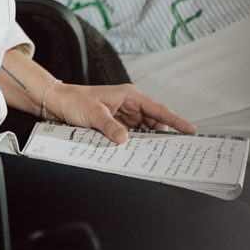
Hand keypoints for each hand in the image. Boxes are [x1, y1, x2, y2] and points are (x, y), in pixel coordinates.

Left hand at [48, 82, 196, 145]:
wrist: (59, 103)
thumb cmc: (75, 100)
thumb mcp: (93, 114)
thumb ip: (110, 127)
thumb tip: (125, 140)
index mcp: (129, 95)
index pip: (157, 108)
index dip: (175, 119)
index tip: (190, 129)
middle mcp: (130, 104)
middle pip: (154, 121)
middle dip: (165, 134)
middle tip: (177, 149)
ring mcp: (124, 115)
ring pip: (145, 130)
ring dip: (150, 141)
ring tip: (161, 154)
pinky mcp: (117, 125)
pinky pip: (133, 135)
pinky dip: (137, 143)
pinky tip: (140, 153)